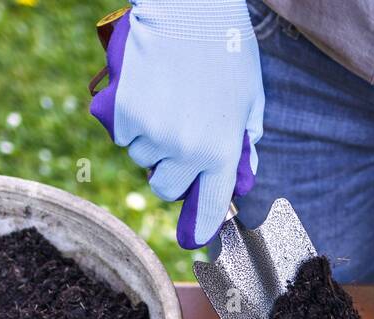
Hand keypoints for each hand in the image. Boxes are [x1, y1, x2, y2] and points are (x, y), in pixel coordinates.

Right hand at [90, 0, 263, 248]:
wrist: (189, 9)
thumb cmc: (227, 50)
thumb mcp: (250, 100)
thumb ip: (245, 143)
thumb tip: (240, 178)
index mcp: (220, 152)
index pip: (210, 206)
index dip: (201, 226)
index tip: (194, 240)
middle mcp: (185, 151)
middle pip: (166, 188)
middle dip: (171, 171)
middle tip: (179, 140)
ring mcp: (152, 134)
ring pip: (142, 159)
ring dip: (150, 143)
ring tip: (166, 104)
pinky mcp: (123, 114)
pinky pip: (124, 135)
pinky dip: (130, 122)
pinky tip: (147, 94)